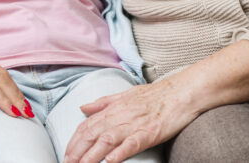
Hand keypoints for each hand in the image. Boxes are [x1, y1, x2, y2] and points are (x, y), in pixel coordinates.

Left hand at [64, 79, 196, 162]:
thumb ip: (103, 103)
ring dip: (91, 155)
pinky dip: (120, 152)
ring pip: (106, 140)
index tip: (66, 153)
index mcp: (113, 108)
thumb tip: (83, 108)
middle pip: (92, 134)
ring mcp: (134, 124)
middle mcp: (119, 115)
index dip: (74, 141)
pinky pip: (132, 143)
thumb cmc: (155, 95)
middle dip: (77, 151)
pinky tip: (110, 161)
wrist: (181, 92)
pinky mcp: (149, 132)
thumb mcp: (125, 95)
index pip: (86, 125)